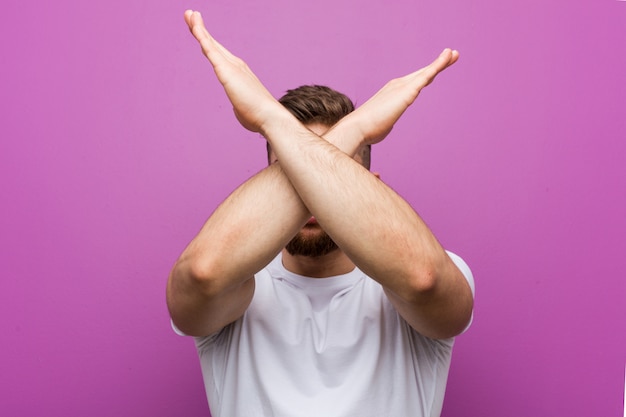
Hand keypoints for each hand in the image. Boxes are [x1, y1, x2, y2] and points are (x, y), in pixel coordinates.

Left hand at [184, 10, 287, 132]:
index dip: (208, 42)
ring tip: (189, 14)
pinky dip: (202, 36)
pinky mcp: (226, 70)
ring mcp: (231, 66)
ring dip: (199, 28)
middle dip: (200, 29)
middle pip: (213, 44)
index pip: (219, 54)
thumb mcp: (243, 108)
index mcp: (238, 73)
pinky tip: (194, 27)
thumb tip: (239, 107)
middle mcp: (236, 65)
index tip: (199, 30)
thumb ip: (239, 104)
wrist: (270, 117)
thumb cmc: (258, 116)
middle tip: (190, 14)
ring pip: (210, 43)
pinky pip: (210, 50)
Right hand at [348, 49, 458, 144]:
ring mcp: (402, 87)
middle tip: (452, 54)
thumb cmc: (367, 130)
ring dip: (441, 62)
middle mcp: (397, 86)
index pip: (414, 82)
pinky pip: (427, 75)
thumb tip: (387, 124)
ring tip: (454, 54)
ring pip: (426, 72)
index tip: (436, 70)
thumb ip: (387, 121)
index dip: (426, 75)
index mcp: (392, 93)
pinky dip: (438, 64)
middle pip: (422, 74)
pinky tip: (448, 56)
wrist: (357, 128)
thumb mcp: (382, 124)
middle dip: (438, 64)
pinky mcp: (407, 91)